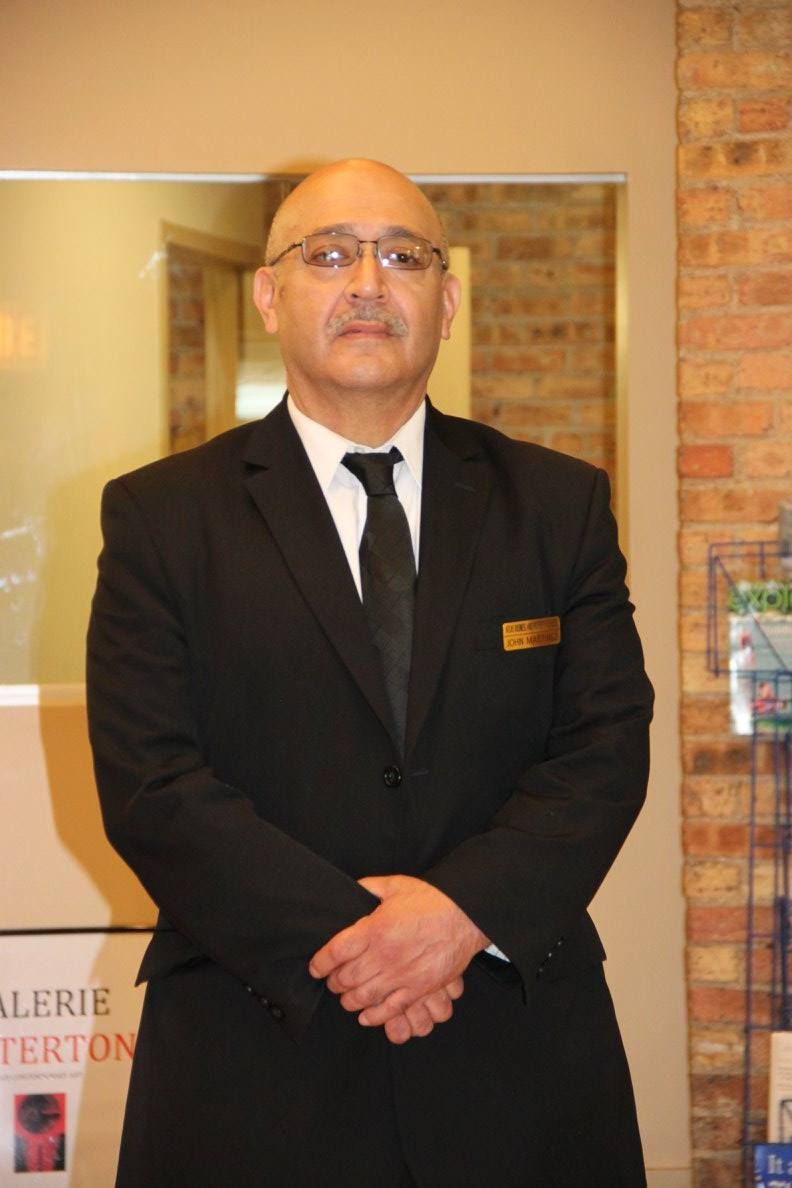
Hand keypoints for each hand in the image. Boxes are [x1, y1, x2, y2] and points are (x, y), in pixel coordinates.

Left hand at [308, 875, 487, 1033]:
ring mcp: (401, 975)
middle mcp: (384, 955)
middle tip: (333, 981)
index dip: (320, 962)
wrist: (465, 915)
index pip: (336, 951)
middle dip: (334, 982)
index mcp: (375, 929)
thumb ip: (369, 888)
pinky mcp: (418, 988)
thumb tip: (351, 891)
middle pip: (346, 977)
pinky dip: (374, 1016)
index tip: (316, 966)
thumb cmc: (431, 899)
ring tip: (347, 997)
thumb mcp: (395, 886)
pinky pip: (390, 1009)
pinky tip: (366, 1015)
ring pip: (364, 996)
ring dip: (349, 1000)